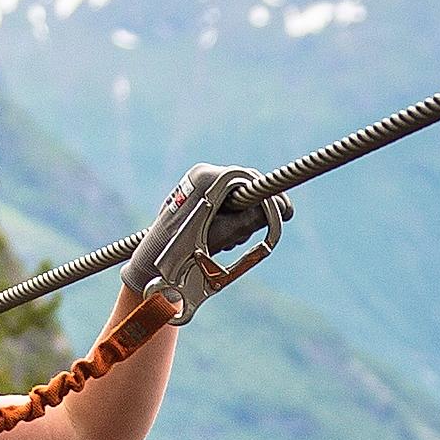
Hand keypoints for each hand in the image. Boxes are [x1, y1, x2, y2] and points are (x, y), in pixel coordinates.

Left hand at [120, 162, 286, 320]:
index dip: (270, 196)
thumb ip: (253, 218)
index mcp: (205, 178)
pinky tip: (218, 237)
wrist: (152, 265)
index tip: (286, 212)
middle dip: (251, 213)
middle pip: (243, 187)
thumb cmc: (184, 251)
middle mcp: (199, 174)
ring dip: (238, 218)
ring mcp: (194, 183)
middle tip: (252, 233)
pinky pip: (221, 200)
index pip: (249, 178)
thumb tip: (279, 208)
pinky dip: (227, 218)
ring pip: (233, 195)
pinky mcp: (192, 194)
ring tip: (226, 240)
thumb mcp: (227, 234)